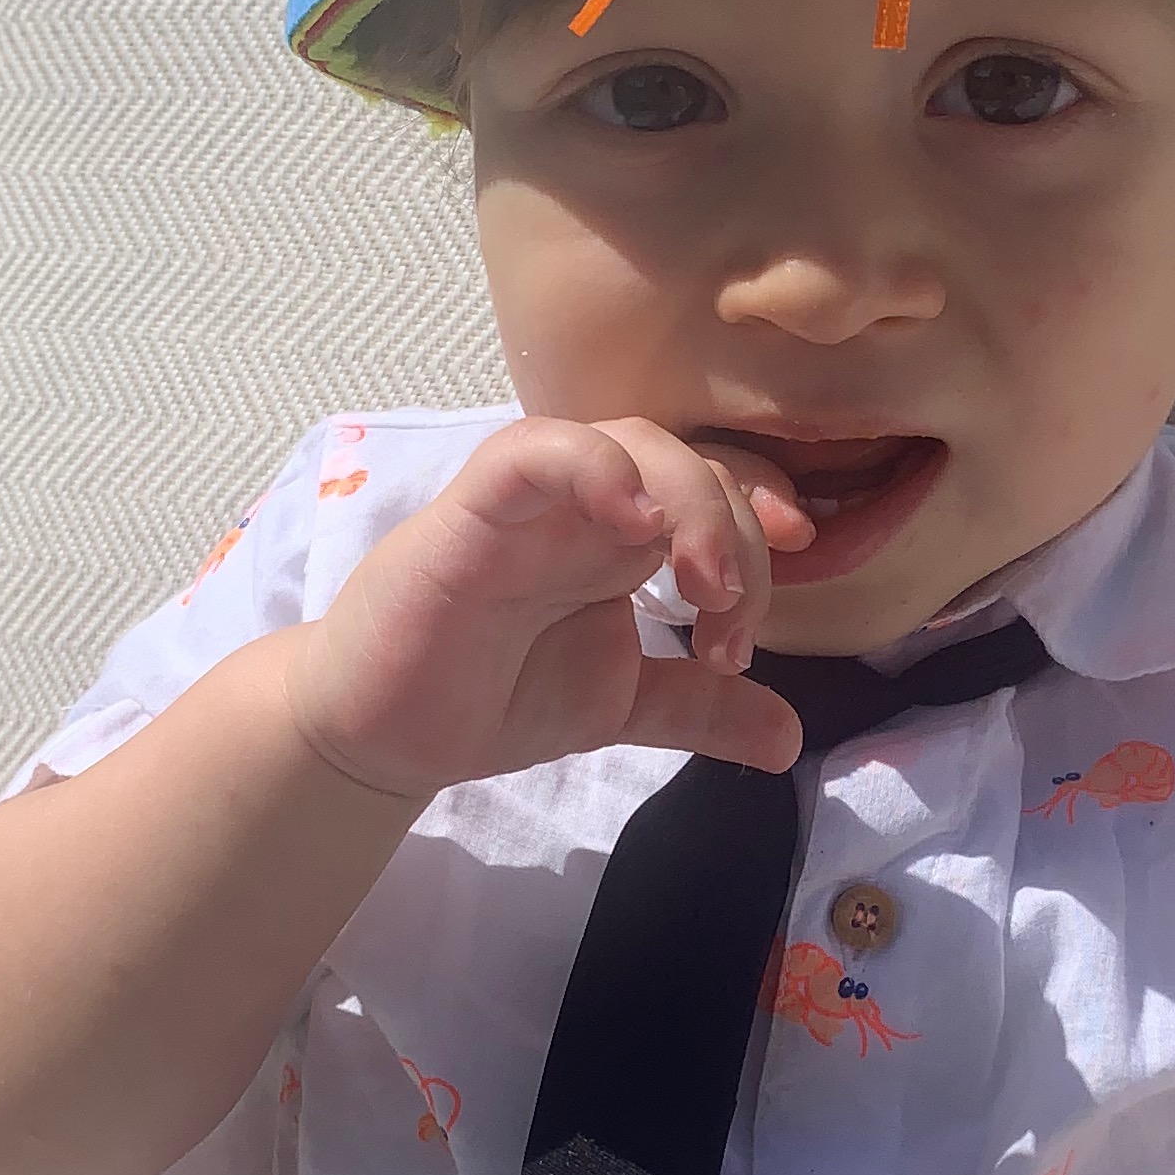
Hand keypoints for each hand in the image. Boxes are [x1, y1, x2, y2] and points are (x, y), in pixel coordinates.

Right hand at [277, 415, 818, 808]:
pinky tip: (634, 521)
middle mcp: (583, 503)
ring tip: (704, 587)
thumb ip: (700, 709)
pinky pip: (535, 454)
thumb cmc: (489, 697)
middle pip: (685, 457)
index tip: (765, 606)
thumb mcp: (619, 704)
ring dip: (685, 498)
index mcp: (621, 534)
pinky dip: (594, 468)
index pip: (713, 488)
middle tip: (731, 617)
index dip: (760, 522)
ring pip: (623, 438)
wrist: (383, 736)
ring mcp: (529, 502)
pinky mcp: (471, 514)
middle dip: (735, 527)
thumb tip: (790, 737)